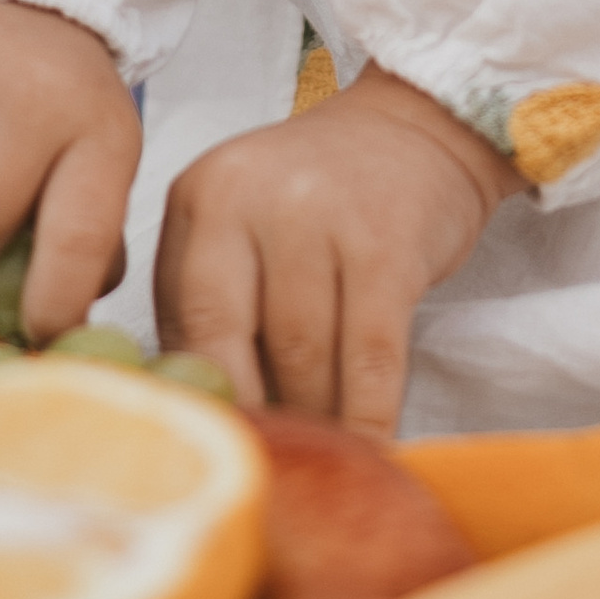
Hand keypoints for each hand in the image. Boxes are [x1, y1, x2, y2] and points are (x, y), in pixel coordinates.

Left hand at [156, 66, 524, 433]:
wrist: (417, 129)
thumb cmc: (320, 197)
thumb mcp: (242, 228)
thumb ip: (208, 303)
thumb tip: (199, 417)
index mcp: (201, 199)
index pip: (182, 320)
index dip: (201, 396)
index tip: (215, 450)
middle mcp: (249, 198)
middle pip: (233, 343)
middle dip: (253, 415)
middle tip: (266, 469)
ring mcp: (320, 217)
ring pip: (303, 357)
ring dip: (313, 421)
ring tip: (319, 462)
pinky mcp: (387, 245)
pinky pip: (371, 356)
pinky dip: (370, 413)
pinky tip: (373, 449)